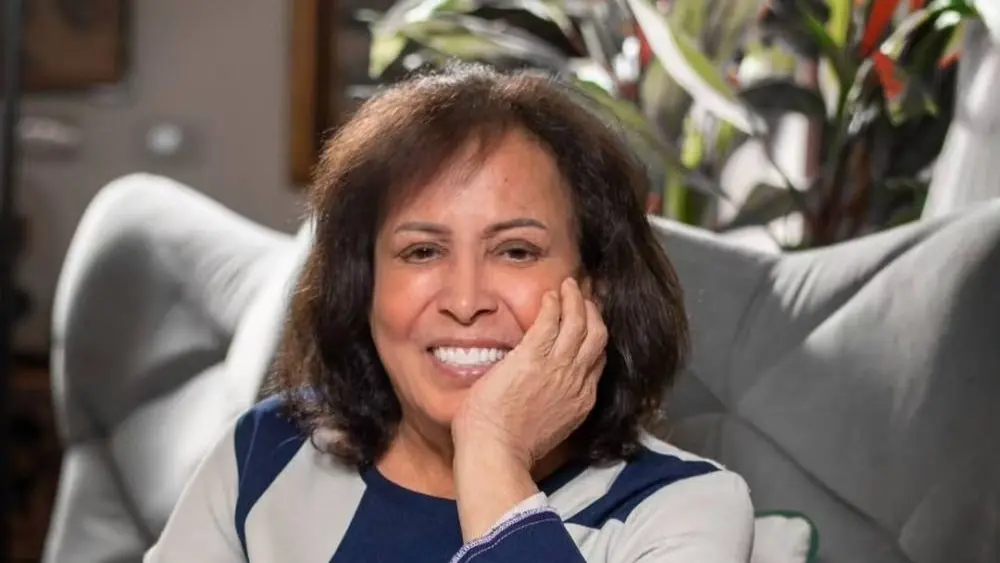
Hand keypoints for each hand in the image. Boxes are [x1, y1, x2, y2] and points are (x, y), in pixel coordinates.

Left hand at [452, 277, 607, 469]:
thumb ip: (555, 406)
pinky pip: (551, 320)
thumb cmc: (511, 448)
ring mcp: (557, 367)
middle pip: (597, 336)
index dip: (595, 339)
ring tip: (569, 286)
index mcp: (580, 400)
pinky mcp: (533, 356)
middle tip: (584, 298)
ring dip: (575, 300)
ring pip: (579, 323)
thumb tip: (545, 396)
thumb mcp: (548, 427)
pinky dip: (554, 304)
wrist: (496, 452)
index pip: (597, 361)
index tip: (588, 326)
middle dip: (593, 313)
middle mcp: (576, 380)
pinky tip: (549, 295)